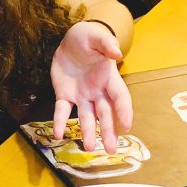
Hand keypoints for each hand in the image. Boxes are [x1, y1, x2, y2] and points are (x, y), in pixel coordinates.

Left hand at [50, 21, 132, 152]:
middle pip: (105, 114)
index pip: (120, 97)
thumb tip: (116, 52)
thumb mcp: (97, 36)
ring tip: (87, 147)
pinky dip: (60, 122)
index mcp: (109, 78)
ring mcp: (82, 96)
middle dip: (108, 131)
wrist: (71, 40)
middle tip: (110, 149)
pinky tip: (58, 134)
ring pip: (87, 118)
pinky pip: (63, 111)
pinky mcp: (65, 95)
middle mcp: (98, 91)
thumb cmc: (89, 38)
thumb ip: (106, 43)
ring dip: (87, 132)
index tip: (127, 126)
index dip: (124, 111)